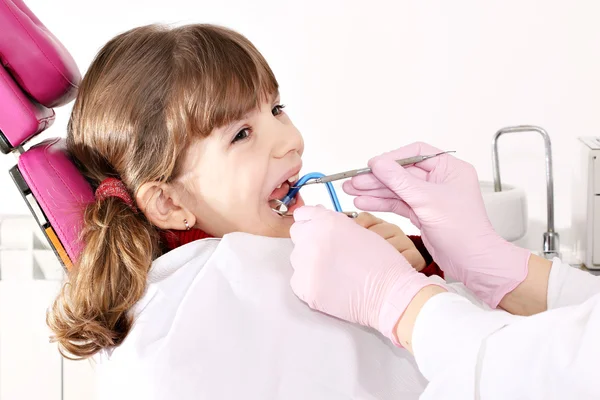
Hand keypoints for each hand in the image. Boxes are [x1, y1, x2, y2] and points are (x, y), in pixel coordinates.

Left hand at [289, 205, 444, 344]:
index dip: (311, 222)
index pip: (303, 215)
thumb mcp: (358, 230)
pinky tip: (329, 285)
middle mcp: (311, 238)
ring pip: (297, 258)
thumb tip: (317, 222)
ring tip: (333, 271)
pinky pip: (298, 281)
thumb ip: (334, 223)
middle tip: (328, 253)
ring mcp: (305, 263)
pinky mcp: (303, 286)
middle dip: (309, 240)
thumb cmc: (381, 262)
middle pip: (297, 234)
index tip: (316, 229)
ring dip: (309, 262)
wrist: (388, 293)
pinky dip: (310, 283)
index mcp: (326, 221)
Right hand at [342, 142, 530, 307]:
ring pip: (397, 189)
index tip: (372, 165)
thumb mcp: (427, 200)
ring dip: (375, 190)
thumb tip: (379, 163)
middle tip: (354, 181)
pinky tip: (364, 202)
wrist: (471, 261)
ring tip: (352, 191)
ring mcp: (430, 198)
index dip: (392, 158)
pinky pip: (398, 204)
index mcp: (450, 169)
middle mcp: (440, 180)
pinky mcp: (422, 213)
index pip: (416, 153)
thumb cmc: (463, 230)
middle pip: (402, 172)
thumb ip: (400, 180)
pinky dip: (381, 203)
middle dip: (377, 177)